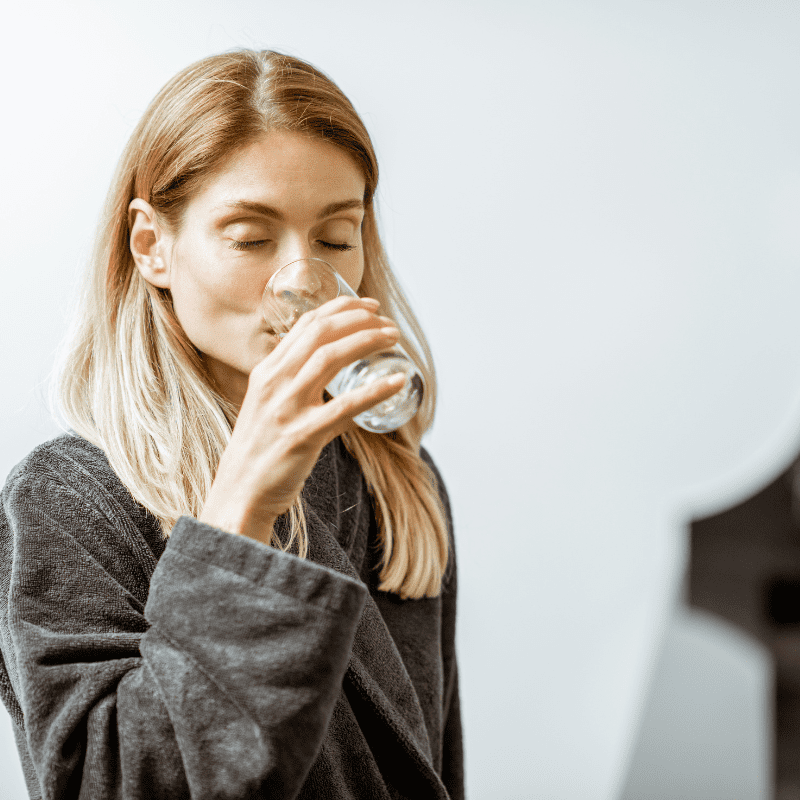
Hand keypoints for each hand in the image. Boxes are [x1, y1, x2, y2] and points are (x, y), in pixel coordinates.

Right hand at [198, 296, 403, 543]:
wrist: (239, 492)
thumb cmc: (260, 449)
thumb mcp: (267, 403)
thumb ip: (291, 380)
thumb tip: (328, 362)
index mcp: (267, 371)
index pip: (306, 324)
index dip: (341, 308)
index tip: (369, 306)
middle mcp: (274, 382)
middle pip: (320, 333)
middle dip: (359, 320)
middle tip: (388, 323)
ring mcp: (287, 408)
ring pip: (331, 358)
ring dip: (367, 342)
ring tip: (393, 340)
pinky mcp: (303, 436)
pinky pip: (344, 407)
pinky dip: (374, 391)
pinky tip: (396, 382)